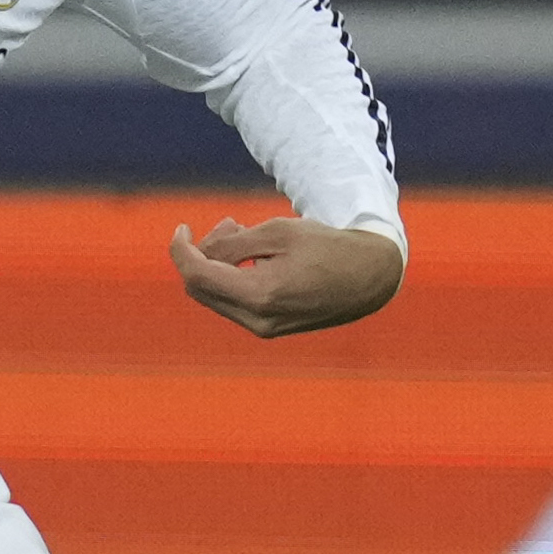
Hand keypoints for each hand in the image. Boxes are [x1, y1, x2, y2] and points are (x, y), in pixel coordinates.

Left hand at [169, 216, 402, 339]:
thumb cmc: (328, 248)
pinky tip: (252, 256)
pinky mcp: (271, 328)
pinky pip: (236, 303)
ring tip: (243, 231)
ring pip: (217, 296)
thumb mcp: (278, 232)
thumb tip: (199, 252)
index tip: (182, 228)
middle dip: (202, 254)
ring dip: (218, 264)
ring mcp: (264, 329)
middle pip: (201, 289)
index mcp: (259, 295)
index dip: (181, 250)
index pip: (197, 275)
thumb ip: (232, 242)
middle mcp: (258, 320)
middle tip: (229, 224)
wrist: (371, 279)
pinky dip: (233, 277)